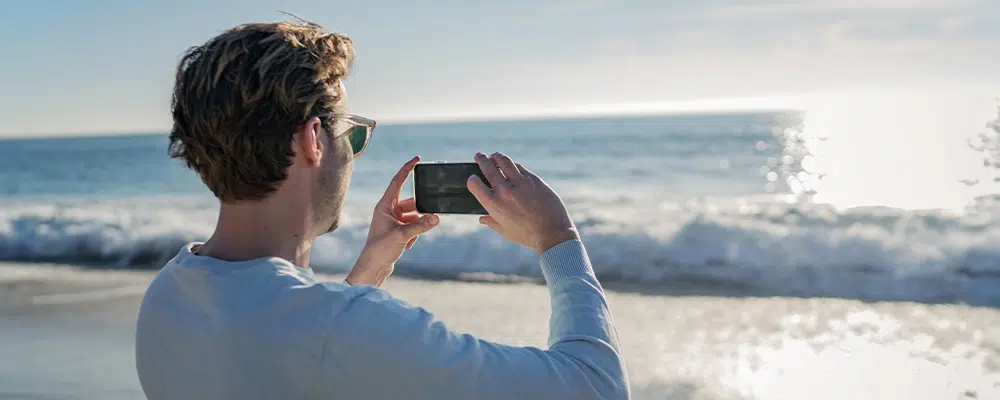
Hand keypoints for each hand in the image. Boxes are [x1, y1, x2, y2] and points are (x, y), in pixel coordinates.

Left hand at [348, 156, 438, 286]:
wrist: (373, 267)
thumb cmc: (380, 249)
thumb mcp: (402, 235)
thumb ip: (421, 225)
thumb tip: (437, 217)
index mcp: (385, 205)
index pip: (397, 181)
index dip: (407, 169)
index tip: (417, 159)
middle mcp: (388, 210)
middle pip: (411, 203)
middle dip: (419, 212)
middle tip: (427, 219)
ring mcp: (392, 221)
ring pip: (414, 216)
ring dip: (417, 227)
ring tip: (411, 239)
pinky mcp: (397, 231)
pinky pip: (412, 226)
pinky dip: (414, 235)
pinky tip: (408, 245)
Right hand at [467, 152, 579, 255]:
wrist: (553, 233)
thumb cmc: (528, 236)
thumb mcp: (506, 232)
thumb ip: (492, 223)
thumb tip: (482, 219)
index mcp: (494, 205)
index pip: (474, 184)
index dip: (472, 179)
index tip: (473, 178)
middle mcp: (505, 191)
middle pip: (487, 167)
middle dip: (481, 159)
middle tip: (479, 156)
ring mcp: (520, 183)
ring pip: (504, 160)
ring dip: (496, 156)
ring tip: (495, 156)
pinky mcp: (534, 179)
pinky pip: (520, 167)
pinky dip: (513, 165)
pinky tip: (512, 166)